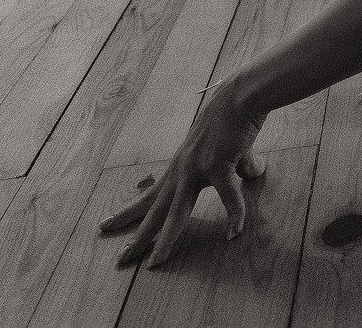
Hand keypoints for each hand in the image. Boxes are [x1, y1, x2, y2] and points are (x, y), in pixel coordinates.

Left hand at [100, 85, 266, 267]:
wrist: (239, 98)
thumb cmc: (232, 119)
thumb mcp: (228, 148)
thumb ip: (238, 165)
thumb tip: (253, 172)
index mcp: (178, 167)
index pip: (148, 195)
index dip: (129, 212)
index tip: (107, 225)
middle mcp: (180, 171)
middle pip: (155, 211)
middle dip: (137, 237)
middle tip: (120, 260)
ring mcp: (196, 170)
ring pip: (177, 213)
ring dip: (166, 239)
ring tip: (156, 262)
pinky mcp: (217, 166)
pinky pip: (227, 198)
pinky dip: (233, 216)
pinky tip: (233, 233)